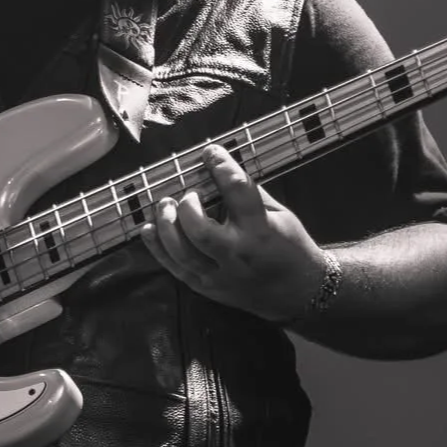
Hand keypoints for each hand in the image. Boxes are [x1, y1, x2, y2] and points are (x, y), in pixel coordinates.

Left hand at [140, 144, 331, 322]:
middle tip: (188, 195)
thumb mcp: (280, 214)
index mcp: (262, 231)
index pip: (238, 191)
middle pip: (201, 231)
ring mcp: (220, 275)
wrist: (298, 293)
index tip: (210, 152)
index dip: (221, 166)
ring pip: (183, 252)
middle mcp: (239, 255)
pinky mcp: (207, 288)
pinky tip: (148, 229)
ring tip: (165, 206)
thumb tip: (219, 169)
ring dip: (166, 225)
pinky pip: (175, 268)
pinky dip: (157, 248)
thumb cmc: (290, 246)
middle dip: (187, 207)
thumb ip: (249, 194)